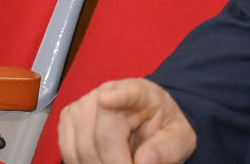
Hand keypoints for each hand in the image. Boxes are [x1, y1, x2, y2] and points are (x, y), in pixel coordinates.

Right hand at [57, 79, 194, 163]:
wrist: (149, 116)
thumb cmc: (164, 126)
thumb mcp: (181, 136)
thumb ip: (167, 148)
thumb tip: (143, 161)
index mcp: (139, 93)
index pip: (126, 93)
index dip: (116, 98)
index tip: (107, 100)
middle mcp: (104, 93)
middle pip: (101, 135)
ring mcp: (82, 105)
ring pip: (81, 146)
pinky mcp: (69, 119)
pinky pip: (68, 148)